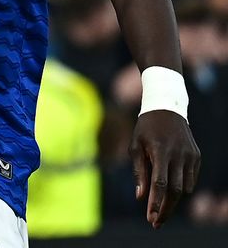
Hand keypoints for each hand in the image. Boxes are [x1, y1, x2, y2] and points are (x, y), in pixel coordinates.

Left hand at [130, 109, 199, 227]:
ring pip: (184, 187)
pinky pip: (190, 179)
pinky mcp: (197, 157)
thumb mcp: (135, 146)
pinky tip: (170, 191)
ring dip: (173, 199)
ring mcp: (190, 156)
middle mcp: (179, 155)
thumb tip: (140, 197)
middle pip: (175, 190)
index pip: (160, 184)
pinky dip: (181, 188)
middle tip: (156, 223)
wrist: (166, 108)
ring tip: (160, 207)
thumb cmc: (145, 128)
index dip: (156, 203)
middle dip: (166, 209)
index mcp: (161, 151)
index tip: (150, 218)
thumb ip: (139, 171)